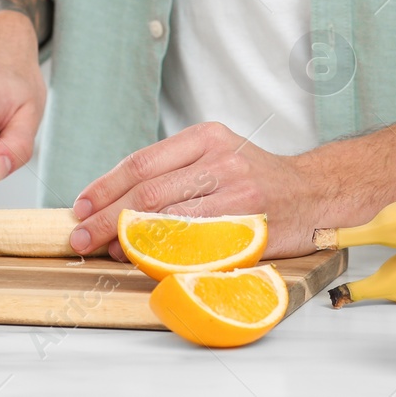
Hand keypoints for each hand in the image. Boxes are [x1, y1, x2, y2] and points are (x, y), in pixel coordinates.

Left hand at [68, 122, 326, 259]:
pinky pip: (194, 241)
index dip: (104, 187)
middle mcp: (218, 158)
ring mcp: (235, 190)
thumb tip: (116, 206)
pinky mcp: (247, 221)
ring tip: (105, 250)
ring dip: (127, 238)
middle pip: (146, 190)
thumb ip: (174, 174)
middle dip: (106, 216)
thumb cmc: (257, 179)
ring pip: (166, 216)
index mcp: (205, 137)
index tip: (80, 207)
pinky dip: (163, 252)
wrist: (315, 192)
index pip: (141, 163)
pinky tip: (145, 259)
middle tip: (81, 236)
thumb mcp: (217, 157)